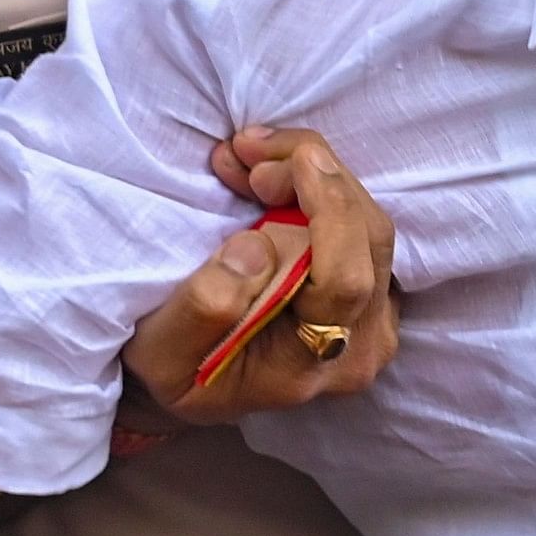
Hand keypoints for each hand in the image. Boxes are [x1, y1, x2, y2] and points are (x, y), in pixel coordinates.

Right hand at [121, 125, 399, 420]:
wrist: (200, 382)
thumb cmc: (177, 370)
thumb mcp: (160, 353)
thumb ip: (204, 307)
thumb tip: (255, 247)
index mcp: (307, 366)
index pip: (345, 283)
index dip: (330, 212)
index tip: (296, 159)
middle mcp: (358, 347)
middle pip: (368, 240)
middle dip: (315, 179)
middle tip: (247, 153)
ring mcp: (374, 320)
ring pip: (369, 225)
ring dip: (316, 176)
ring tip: (251, 159)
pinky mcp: (374, 292)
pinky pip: (361, 228)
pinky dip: (322, 190)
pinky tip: (273, 174)